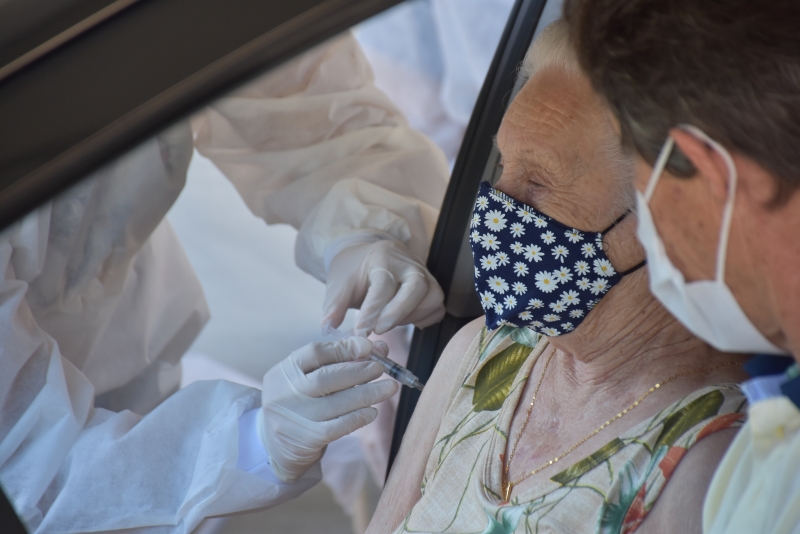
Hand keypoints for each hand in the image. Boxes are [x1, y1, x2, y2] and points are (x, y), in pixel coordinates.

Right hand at [259, 337, 397, 482]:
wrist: (276, 445)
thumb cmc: (301, 402)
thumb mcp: (309, 377)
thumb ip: (340, 359)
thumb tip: (378, 347)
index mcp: (284, 371)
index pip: (314, 353)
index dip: (344, 348)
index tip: (368, 347)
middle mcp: (285, 393)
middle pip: (325, 378)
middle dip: (358, 371)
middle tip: (381, 368)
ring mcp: (294, 418)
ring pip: (335, 403)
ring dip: (366, 394)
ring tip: (388, 388)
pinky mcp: (306, 440)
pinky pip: (337, 427)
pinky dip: (358, 418)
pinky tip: (372, 412)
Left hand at [322, 240, 445, 334]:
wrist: (367, 256)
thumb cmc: (354, 271)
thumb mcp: (339, 284)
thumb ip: (334, 306)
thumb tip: (328, 328)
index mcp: (383, 257)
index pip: (383, 285)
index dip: (373, 311)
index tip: (361, 331)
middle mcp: (408, 263)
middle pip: (416, 286)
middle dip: (399, 312)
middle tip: (379, 330)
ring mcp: (424, 274)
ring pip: (431, 298)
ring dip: (410, 316)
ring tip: (388, 322)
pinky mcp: (432, 286)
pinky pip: (437, 307)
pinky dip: (424, 318)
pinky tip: (405, 320)